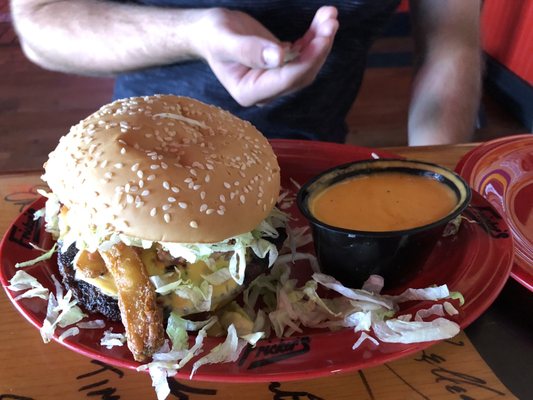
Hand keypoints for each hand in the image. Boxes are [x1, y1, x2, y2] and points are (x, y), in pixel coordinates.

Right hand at [195, 6, 338, 105]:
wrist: (209, 32)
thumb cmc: (211, 35)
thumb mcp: (224, 39)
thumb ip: (248, 50)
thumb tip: (278, 56)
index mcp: (249, 92)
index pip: (286, 80)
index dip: (307, 60)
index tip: (322, 37)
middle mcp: (265, 91)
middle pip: (301, 74)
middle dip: (319, 49)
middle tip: (331, 21)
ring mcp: (275, 81)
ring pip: (306, 65)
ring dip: (321, 41)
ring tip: (329, 15)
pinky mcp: (282, 67)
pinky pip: (304, 55)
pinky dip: (315, 37)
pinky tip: (323, 19)